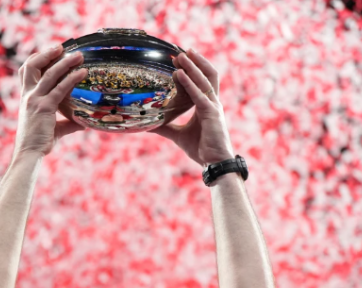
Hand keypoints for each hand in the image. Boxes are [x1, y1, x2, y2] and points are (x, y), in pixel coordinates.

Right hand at [12, 45, 87, 159]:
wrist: (29, 154)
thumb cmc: (39, 143)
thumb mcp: (54, 129)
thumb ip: (68, 123)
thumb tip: (84, 122)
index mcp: (26, 97)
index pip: (26, 71)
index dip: (37, 58)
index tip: (51, 52)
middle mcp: (28, 95)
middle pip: (31, 65)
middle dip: (47, 53)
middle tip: (62, 47)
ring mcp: (35, 100)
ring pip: (49, 73)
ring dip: (65, 62)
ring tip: (79, 56)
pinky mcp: (44, 107)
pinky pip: (60, 89)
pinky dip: (72, 78)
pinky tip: (83, 73)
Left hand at [152, 49, 234, 165]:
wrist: (214, 163)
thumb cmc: (201, 149)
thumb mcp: (177, 135)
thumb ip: (165, 128)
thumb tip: (147, 125)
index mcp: (207, 105)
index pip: (203, 81)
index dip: (194, 68)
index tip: (180, 59)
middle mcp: (212, 102)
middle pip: (207, 74)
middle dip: (195, 61)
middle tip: (181, 51)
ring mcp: (213, 106)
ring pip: (204, 80)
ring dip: (192, 66)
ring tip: (180, 55)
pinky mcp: (211, 113)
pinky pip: (199, 95)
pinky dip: (189, 83)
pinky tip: (179, 74)